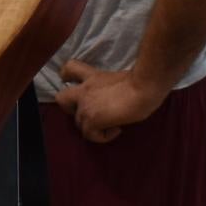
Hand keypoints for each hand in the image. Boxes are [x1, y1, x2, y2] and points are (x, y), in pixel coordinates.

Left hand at [56, 59, 170, 143]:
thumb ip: (107, 87)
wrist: (144, 87)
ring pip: (78, 123)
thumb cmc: (141, 81)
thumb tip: (112, 99)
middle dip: (71, 108)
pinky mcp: (92, 120)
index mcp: (92, 76)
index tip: (71, 82)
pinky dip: (103, 136)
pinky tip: (117, 129)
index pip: (69, 68)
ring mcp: (85, 106)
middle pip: (61, 98)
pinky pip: (90, 135)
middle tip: (89, 111)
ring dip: (93, 126)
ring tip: (111, 124)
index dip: (66, 76)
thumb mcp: (118, 79)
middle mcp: (84, 90)